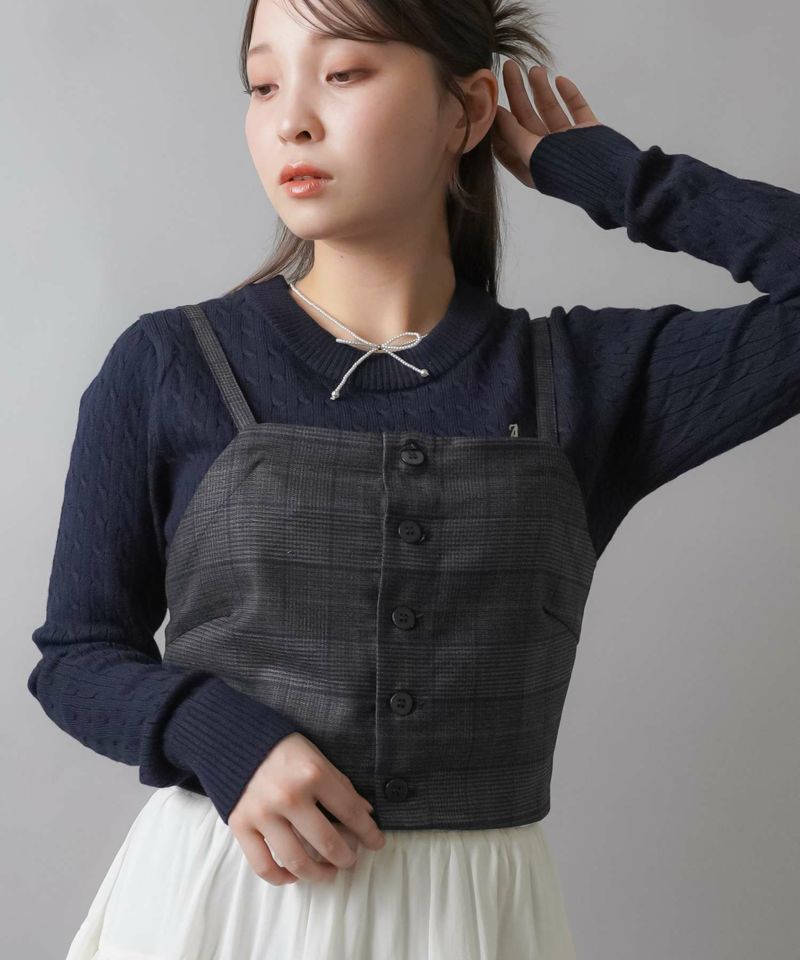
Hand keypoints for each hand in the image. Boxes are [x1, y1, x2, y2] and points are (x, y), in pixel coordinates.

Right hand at [228, 732, 386, 885]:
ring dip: (318, 874)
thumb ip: (340, 785)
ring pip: (297, 861)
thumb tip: (364, 813)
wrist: (235, 738)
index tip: (377, 842)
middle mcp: (289, 796)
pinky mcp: (241, 825)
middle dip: (346, 857)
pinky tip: (293, 875)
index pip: (350, 812)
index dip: (368, 832)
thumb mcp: (317, 756)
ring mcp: (263, 813)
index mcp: (313, 774)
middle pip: (327, 842)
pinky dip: (281, 877)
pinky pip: (263, 865)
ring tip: (328, 872)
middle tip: (350, 859)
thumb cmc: (282, 748)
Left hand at [491, 64, 601, 188]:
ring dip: (541, 89)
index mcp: (531, 166)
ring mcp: (568, 141)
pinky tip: (561, 80)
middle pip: (526, 120)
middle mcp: (547, 154)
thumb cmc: (566, 169)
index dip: (498, 123)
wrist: (612, 176)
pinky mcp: (588, 131)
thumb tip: (496, 114)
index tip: (492, 98)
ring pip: (550, 110)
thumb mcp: (532, 154)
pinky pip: (576, 108)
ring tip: (535, 69)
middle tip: (510, 67)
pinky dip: (569, 94)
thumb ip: (513, 135)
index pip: (507, 143)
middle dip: (517, 93)